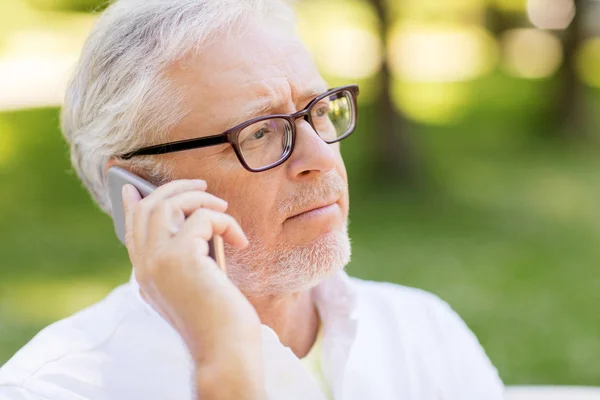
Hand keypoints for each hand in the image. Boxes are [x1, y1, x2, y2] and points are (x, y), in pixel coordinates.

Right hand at [122, 179, 263, 398]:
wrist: (224, 349)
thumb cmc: (218, 319)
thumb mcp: (195, 283)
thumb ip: (185, 256)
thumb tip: (195, 223)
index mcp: (146, 275)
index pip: (131, 231)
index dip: (132, 205)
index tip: (133, 188)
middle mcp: (145, 266)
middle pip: (147, 209)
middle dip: (174, 190)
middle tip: (201, 187)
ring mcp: (159, 261)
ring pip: (167, 205)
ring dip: (199, 199)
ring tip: (222, 208)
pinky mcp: (181, 258)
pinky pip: (203, 218)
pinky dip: (225, 222)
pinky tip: (240, 241)